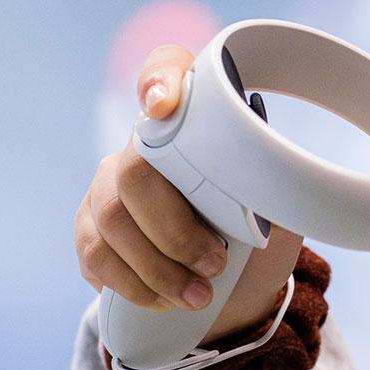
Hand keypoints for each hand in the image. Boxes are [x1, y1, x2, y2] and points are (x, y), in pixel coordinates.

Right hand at [74, 44, 303, 344]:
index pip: (166, 69)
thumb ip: (271, 188)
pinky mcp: (89, 234)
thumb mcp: (279, 215)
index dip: (159, 77)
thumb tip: (279, 176)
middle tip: (215, 264)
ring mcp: (106, 190)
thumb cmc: (257, 245)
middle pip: (134, 172)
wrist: (233, 295)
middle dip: (176, 230)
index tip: (165, 106)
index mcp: (192, 128)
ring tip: (199, 296)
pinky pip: (96, 256)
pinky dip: (135, 285)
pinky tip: (166, 301)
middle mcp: (140, 149)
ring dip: (159, 268)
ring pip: (112, 221)